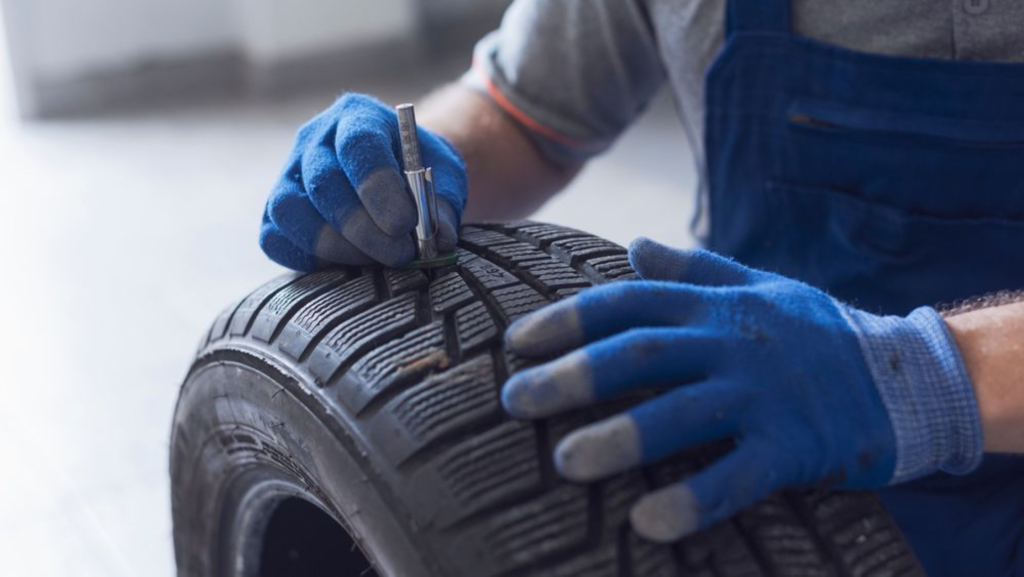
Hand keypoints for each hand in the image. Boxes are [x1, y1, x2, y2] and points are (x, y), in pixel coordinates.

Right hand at [260, 93, 466, 269]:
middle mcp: (315, 139)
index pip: (358, 143)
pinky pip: (274, 239)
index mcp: (359, 117)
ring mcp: (289, 174)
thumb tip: (437, 241)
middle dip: (363, 227)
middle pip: (323, 180)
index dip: (378, 187)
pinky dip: (308, 258)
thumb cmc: (420, 174)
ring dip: (334, 245)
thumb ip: (441, 206)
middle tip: (399, 254)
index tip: (405, 224)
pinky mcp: (276, 211)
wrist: (396, 177)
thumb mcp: (444, 179)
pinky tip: (348, 264)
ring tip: (375, 261)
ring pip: (289, 210)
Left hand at [502, 238, 982, 541]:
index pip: (629, 301)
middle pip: (640, 354)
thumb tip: (635, 246)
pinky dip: (692, 500)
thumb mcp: (758, 286)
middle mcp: (731, 343)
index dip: (568, 320)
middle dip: (573, 376)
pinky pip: (736, 477)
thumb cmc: (816, 332)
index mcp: (716, 305)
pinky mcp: (794, 446)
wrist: (908, 375)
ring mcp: (763, 394)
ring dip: (619, 438)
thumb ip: (695, 270)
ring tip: (564, 462)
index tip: (516, 342)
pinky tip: (647, 523)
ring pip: (680, 414)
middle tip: (515, 401)